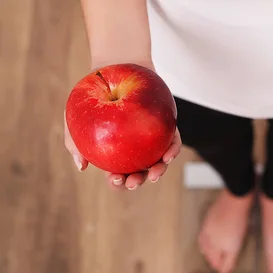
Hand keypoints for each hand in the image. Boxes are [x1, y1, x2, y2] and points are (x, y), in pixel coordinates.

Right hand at [64, 62, 182, 189]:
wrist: (114, 65)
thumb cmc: (92, 94)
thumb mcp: (75, 117)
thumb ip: (74, 142)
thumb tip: (81, 166)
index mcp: (117, 152)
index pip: (119, 173)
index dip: (118, 182)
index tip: (116, 178)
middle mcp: (137, 148)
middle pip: (140, 171)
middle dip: (138, 181)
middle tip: (134, 181)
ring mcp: (154, 138)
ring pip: (160, 160)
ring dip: (159, 171)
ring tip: (154, 174)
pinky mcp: (168, 125)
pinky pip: (173, 140)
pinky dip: (172, 150)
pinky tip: (168, 155)